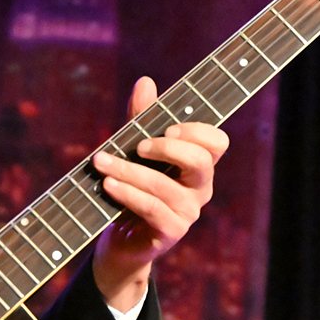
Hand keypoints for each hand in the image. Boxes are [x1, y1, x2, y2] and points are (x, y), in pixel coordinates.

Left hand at [91, 77, 228, 311]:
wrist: (120, 238)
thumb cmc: (132, 187)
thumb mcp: (134, 150)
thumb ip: (141, 118)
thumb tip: (145, 82)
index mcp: (198, 165)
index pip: (217, 142)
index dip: (197, 131)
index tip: (167, 127)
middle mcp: (200, 188)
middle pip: (201, 160)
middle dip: (168, 148)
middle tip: (138, 146)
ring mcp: (188, 212)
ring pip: (165, 185)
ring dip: (129, 171)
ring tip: (102, 162)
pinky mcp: (171, 232)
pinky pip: (152, 209)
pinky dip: (128, 194)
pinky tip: (108, 186)